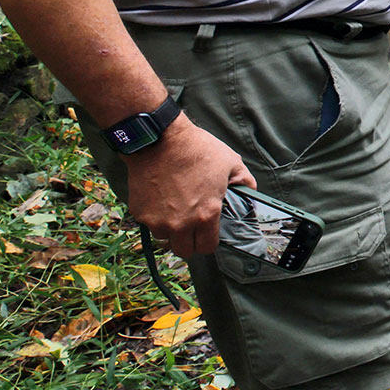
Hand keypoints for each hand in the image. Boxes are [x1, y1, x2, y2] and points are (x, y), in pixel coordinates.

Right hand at [126, 116, 254, 256]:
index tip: (207, 234)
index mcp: (206, 215)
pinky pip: (148, 223)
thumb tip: (250, 192)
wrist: (159, 139)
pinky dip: (154, 216)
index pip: (207, 248)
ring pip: (164, 238)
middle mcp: (180, 223)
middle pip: (184, 251)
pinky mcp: (139, 212)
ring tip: (175, 209)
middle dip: (189, 241)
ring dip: (170, 229)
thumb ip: (245, 182)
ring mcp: (157, 220)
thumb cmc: (196, 150)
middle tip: (191, 226)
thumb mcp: (231, 163)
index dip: (208, 242)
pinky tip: (160, 198)